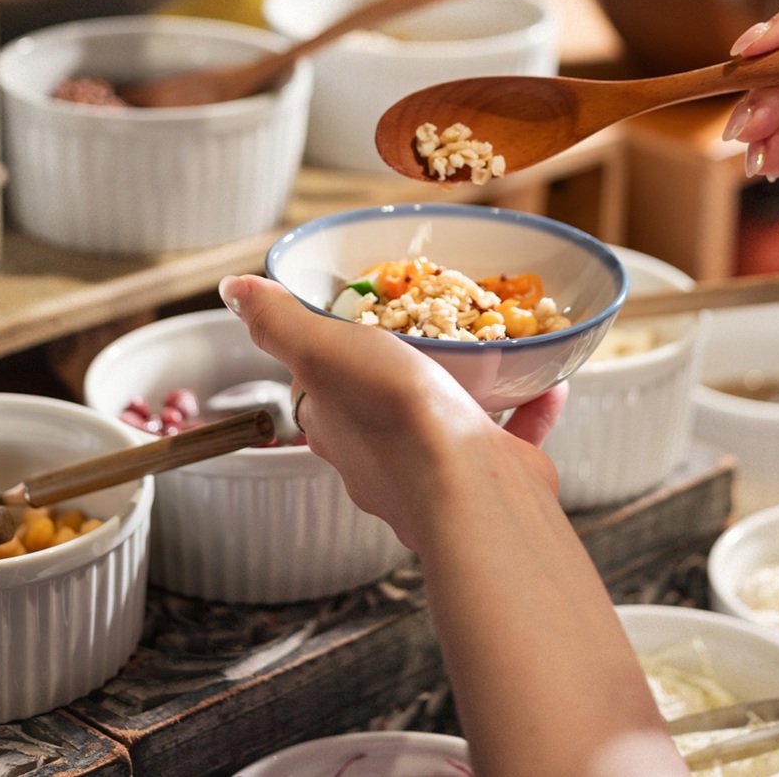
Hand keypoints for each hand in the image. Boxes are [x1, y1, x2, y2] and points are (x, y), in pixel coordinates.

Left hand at [217, 274, 565, 550]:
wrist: (473, 490)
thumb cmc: (395, 419)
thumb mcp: (324, 350)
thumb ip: (279, 322)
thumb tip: (232, 289)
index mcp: (335, 429)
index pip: (318, 389)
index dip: (328, 353)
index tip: (352, 321)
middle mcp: (380, 460)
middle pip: (381, 405)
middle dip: (400, 371)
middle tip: (426, 326)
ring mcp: (437, 475)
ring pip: (447, 425)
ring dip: (466, 390)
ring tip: (486, 347)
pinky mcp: (491, 479)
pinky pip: (509, 436)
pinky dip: (526, 409)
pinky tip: (547, 380)